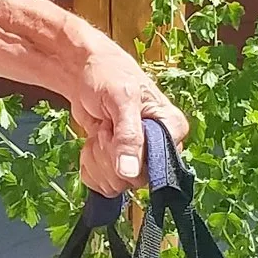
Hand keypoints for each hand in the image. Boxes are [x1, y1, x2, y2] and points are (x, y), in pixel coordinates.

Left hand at [64, 35, 190, 192]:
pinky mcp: (118, 166)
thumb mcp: (121, 99)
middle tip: (106, 127)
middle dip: (109, 155)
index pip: (158, 165)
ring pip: (116, 185)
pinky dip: (90, 166)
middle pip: (134, 179)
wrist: (85, 73)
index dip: (131, 155)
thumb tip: (130, 173)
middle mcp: (160, 149)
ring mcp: (138, 160)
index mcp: (172, 129)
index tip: (115, 131)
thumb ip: (129, 135)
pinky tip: (93, 144)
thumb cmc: (109, 76)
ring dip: (98, 159)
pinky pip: (103, 185)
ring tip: (101, 131)